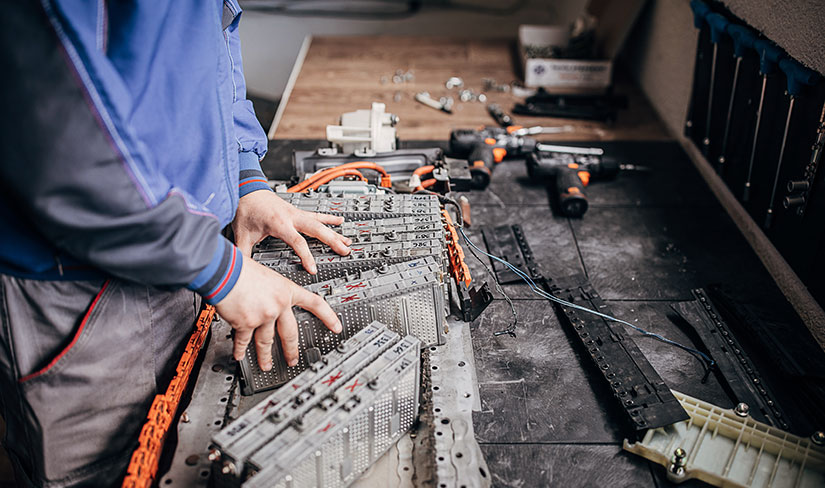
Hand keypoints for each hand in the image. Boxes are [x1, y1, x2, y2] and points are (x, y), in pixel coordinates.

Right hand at [215, 255, 341, 370]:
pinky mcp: (246, 324)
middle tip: (293, 359)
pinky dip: (240, 349)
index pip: (315, 304)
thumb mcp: (264, 274)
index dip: (328, 316)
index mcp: (285, 290)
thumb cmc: (239, 266)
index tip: (336, 326)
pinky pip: (244, 340)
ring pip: (266, 341)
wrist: (223, 270)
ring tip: (266, 365)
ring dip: (265, 355)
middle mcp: (278, 305)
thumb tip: (266, 296)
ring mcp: (263, 316)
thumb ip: (269, 289)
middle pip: (291, 332)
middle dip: (292, 349)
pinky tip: (239, 355)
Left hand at [232, 191, 350, 272]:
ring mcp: (296, 212)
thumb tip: (241, 269)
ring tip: (347, 240)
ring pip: (320, 222)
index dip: (306, 256)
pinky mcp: (297, 210)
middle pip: (317, 230)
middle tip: (344, 251)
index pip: (298, 242)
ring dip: (334, 231)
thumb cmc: (246, 208)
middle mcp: (291, 216)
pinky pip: (317, 215)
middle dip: (332, 241)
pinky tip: (340, 220)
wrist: (246, 188)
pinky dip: (329, 217)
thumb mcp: (243, 233)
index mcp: (279, 223)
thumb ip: (244, 252)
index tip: (313, 269)